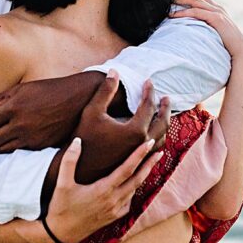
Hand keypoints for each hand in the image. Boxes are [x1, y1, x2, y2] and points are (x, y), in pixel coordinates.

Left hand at [0, 72, 106, 151]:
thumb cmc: (48, 90)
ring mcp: (31, 137)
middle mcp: (20, 124)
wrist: (76, 100)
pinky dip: (7, 153)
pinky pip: (19, 152)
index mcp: (13, 107)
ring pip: (4, 149)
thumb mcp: (22, 89)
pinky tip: (2, 152)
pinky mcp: (41, 145)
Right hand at [43, 136, 164, 242]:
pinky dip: (133, 191)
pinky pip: (128, 202)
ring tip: (147, 165)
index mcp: (103, 190)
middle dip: (149, 165)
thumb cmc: (61, 208)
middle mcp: (113, 201)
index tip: (150, 143)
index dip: (140, 155)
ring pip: (134, 191)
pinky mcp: (113, 218)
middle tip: (159, 152)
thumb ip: (70, 160)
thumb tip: (78, 140)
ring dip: (142, 177)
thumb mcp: (62, 184)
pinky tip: (131, 186)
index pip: (127, 169)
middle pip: (137, 180)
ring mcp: (115, 211)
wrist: (61, 235)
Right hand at [72, 70, 169, 184]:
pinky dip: (158, 140)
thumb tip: (114, 71)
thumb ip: (105, 90)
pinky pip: (154, 152)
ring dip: (164, 125)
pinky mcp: (136, 165)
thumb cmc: (82, 139)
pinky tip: (153, 137)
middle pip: (162, 124)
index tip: (148, 82)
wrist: (77, 171)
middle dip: (165, 108)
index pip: (149, 106)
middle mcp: (142, 145)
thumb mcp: (92, 111)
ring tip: (162, 116)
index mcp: (135, 131)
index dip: (149, 91)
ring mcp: (140, 158)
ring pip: (161, 140)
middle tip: (165, 98)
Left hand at [171, 0, 242, 62]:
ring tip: (169, 1)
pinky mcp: (217, 19)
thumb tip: (197, 33)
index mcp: (219, 11)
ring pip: (196, 2)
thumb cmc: (229, 46)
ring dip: (182, 1)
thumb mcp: (218, 34)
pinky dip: (184, 12)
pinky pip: (197, 12)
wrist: (242, 52)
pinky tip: (174, 15)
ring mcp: (218, 13)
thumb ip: (209, 29)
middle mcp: (219, 9)